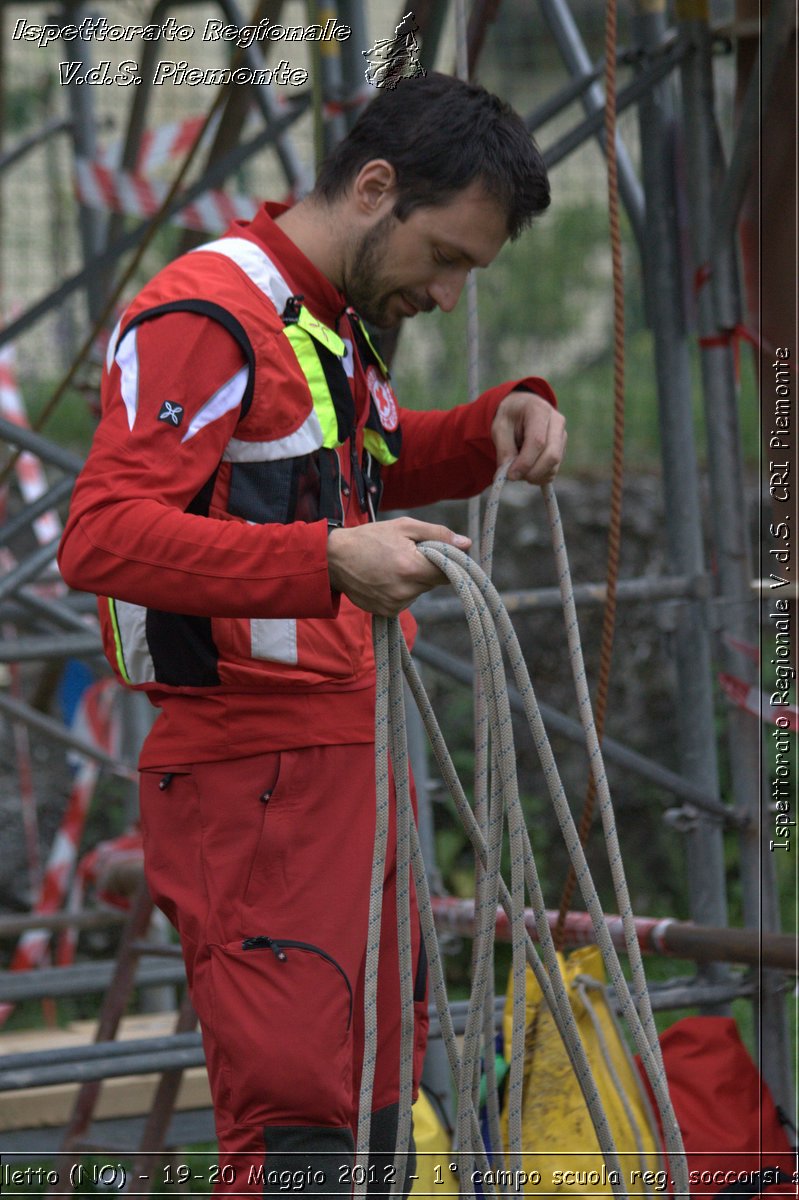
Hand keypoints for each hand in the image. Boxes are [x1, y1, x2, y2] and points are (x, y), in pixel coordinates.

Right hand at [327, 517, 470, 615]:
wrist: (333, 559)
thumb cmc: (370, 538)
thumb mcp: (404, 527)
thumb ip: (437, 534)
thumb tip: (466, 544)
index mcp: (412, 568)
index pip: (448, 572)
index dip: (448, 562)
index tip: (442, 553)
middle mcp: (405, 591)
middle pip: (433, 582)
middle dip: (427, 568)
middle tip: (409, 553)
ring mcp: (395, 604)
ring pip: (419, 592)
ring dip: (414, 580)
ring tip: (392, 565)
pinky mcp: (386, 612)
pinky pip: (405, 600)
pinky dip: (401, 590)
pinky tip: (385, 577)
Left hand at [491, 390, 566, 484]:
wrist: (521, 409)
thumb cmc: (510, 417)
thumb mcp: (500, 429)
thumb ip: (504, 451)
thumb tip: (507, 475)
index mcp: (539, 410)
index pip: (538, 441)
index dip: (525, 462)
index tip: (511, 475)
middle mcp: (556, 421)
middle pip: (551, 455)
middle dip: (532, 472)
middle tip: (514, 477)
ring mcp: (562, 435)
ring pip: (554, 465)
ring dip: (535, 476)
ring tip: (518, 471)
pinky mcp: (562, 448)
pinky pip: (554, 469)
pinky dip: (540, 476)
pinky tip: (527, 471)